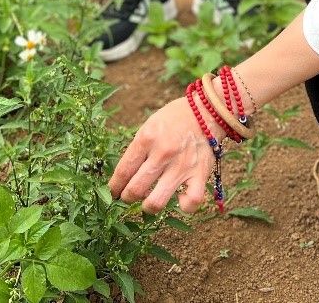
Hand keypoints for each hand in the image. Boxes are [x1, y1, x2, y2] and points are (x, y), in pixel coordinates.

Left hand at [109, 97, 221, 213]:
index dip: (114, 186)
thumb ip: (138, 150)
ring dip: (148, 207)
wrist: (206, 111)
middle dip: (127, 197)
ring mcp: (182, 166)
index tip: (113, 192)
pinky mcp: (201, 174)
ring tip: (148, 202)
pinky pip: (191, 202)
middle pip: (135, 189)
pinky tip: (179, 199)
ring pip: (157, 202)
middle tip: (128, 196)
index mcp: (147, 138)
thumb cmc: (174, 119)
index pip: (123, 170)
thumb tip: (124, 176)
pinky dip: (184, 206)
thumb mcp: (149, 126)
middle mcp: (163, 153)